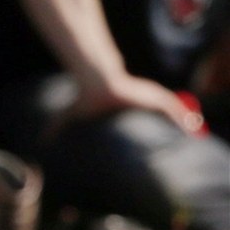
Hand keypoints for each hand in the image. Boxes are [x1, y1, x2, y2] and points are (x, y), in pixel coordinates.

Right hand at [66, 69, 202, 133]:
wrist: (97, 83)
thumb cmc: (86, 96)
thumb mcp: (72, 115)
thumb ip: (57, 126)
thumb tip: (40, 141)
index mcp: (126, 108)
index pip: (142, 120)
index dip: (150, 130)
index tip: (154, 146)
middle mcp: (140, 102)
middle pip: (158, 116)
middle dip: (169, 127)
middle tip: (175, 141)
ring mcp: (149, 98)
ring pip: (170, 112)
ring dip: (181, 122)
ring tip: (189, 134)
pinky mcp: (156, 96)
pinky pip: (173, 109)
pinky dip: (182, 119)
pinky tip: (189, 127)